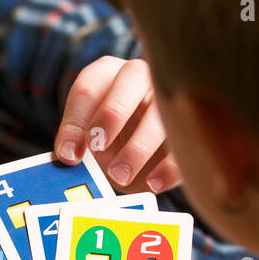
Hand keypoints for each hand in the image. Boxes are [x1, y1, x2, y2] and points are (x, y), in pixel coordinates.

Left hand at [55, 56, 181, 194]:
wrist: (142, 152)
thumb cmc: (108, 140)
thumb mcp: (88, 139)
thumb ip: (77, 144)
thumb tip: (70, 156)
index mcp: (107, 75)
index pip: (88, 88)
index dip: (76, 122)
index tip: (69, 155)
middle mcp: (141, 77)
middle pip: (132, 78)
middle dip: (112, 113)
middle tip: (98, 148)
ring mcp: (168, 98)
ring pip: (160, 110)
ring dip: (139, 146)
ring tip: (120, 176)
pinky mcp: (189, 128)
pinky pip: (185, 141)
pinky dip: (168, 165)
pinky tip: (152, 184)